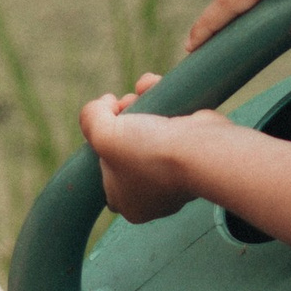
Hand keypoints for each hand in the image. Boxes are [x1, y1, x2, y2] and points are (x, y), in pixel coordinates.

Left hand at [79, 79, 219, 223]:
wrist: (200, 149)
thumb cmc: (149, 152)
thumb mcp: (102, 136)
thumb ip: (90, 119)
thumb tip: (104, 104)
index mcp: (131, 205)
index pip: (105, 175)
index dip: (101, 145)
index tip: (106, 126)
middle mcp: (154, 194)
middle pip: (126, 147)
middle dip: (121, 118)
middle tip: (123, 106)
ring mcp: (176, 171)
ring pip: (148, 130)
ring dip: (140, 104)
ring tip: (139, 93)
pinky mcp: (193, 148)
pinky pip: (170, 121)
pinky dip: (161, 99)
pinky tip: (152, 85)